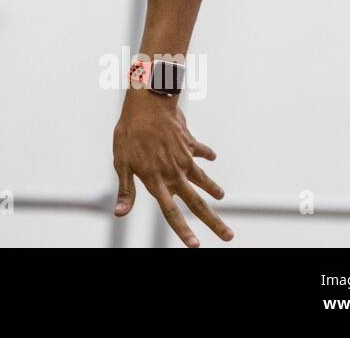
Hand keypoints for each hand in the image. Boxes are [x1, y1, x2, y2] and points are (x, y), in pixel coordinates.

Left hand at [111, 92, 233, 246]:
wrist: (148, 103)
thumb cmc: (129, 133)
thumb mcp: (121, 162)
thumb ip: (126, 190)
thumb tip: (120, 214)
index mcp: (156, 180)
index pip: (171, 212)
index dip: (183, 230)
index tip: (196, 245)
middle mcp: (173, 173)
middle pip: (196, 203)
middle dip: (213, 221)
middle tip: (229, 236)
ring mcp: (183, 159)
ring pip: (203, 180)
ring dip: (213, 188)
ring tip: (221, 197)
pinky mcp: (188, 144)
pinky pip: (200, 152)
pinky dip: (206, 154)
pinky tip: (212, 157)